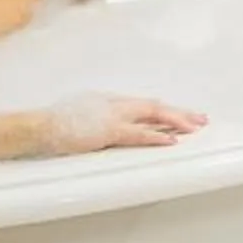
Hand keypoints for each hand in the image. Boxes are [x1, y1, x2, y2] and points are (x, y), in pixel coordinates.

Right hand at [44, 96, 207, 153]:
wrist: (41, 124)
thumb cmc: (59, 123)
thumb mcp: (86, 115)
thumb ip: (105, 119)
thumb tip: (119, 127)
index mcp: (112, 101)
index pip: (147, 105)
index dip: (168, 111)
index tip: (186, 116)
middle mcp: (117, 104)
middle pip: (156, 106)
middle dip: (180, 113)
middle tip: (202, 120)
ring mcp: (113, 116)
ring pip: (152, 115)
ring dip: (176, 121)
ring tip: (195, 128)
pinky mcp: (107, 130)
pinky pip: (137, 134)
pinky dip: (156, 137)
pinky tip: (171, 141)